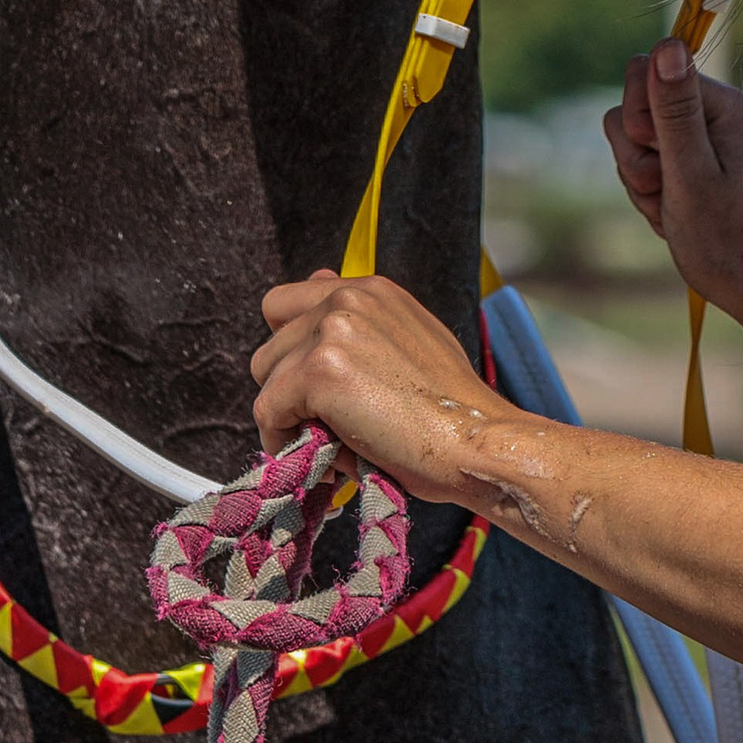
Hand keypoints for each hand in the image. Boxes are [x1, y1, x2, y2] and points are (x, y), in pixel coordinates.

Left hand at [250, 270, 514, 499]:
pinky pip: (268, 409)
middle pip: (272, 345)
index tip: (309, 385)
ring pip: (266, 377)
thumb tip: (320, 284)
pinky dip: (282, 439)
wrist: (475, 442)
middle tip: (326, 425)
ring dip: (288, 414)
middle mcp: (348, 298)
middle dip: (289, 388)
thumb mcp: (412, 344)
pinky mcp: (318, 370)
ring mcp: (331, 331)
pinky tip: (321, 459)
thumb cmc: (451, 412)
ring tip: (332, 442)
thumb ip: (364, 322)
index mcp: (372, 290)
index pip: (287, 302)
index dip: (290, 347)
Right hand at [604, 41, 742, 321]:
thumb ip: (675, 109)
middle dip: (635, 151)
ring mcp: (700, 138)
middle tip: (663, 188)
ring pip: (632, 137)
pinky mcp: (688, 162)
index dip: (639, 115)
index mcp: (723, 104)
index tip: (658, 154)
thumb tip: (667, 44)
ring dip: (640, 178)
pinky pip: (642, 162)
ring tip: (669, 208)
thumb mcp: (692, 173)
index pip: (645, 70)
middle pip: (635, 103)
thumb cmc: (728, 239)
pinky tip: (669, 214)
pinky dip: (647, 191)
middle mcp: (713, 112)